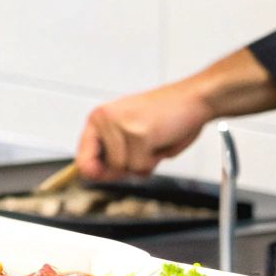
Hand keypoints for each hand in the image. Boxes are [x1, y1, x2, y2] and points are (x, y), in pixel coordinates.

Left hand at [76, 81, 215, 180]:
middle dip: (127, 167)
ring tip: (154, 140)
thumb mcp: (130, 134)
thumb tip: (91, 176)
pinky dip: (155, 159)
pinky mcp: (138, 134)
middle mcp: (104, 119)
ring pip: (125, 169)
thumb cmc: (165, 116)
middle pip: (106, 169)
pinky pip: (141, 166)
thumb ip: (111, 154)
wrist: (193, 99)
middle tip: (143, 148)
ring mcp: (120, 126)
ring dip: (144, 162)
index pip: (83, 160)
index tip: (108, 174)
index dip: (96, 174)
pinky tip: (161, 140)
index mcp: (99, 118)